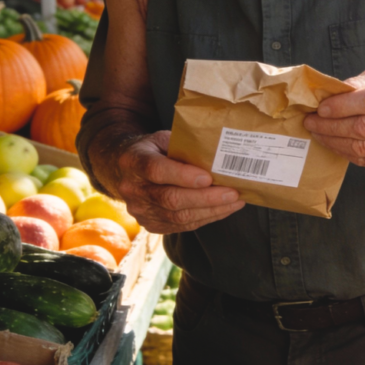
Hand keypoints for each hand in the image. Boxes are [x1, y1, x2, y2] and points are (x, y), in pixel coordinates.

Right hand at [113, 131, 244, 233]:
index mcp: (133, 160)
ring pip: (178, 217)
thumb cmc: (154, 149)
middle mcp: (132, 188)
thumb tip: (217, 153)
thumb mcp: (163, 138)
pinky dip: (206, 218)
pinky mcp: (152, 224)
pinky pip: (182, 226)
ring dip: (211, 210)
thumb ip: (183, 145)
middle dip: (206, 198)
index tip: (208, 178)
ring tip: (235, 201)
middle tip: (232, 192)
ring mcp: (140, 210)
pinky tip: (224, 209)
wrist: (128, 169)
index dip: (182, 175)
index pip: (156, 169)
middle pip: (170, 198)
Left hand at [302, 69, 364, 174]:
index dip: (342, 106)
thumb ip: (360, 83)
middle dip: (331, 125)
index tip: (320, 108)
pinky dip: (344, 152)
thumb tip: (333, 92)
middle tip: (310, 121)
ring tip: (317, 132)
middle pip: (364, 128)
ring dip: (333, 141)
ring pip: (361, 148)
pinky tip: (333, 142)